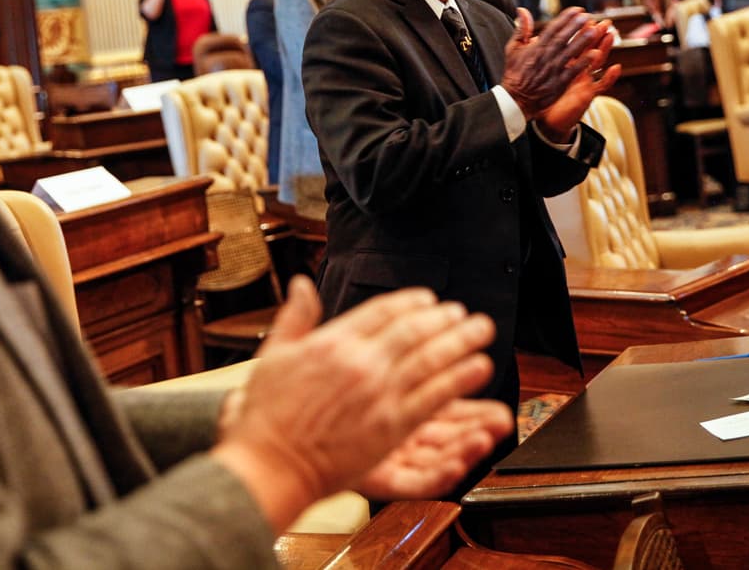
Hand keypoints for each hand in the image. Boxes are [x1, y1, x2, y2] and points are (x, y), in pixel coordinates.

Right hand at [213, 278, 498, 530]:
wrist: (271, 464)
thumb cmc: (267, 416)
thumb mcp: (273, 354)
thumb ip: (295, 317)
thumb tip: (303, 284)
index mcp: (332, 342)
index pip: (382, 311)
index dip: (410, 301)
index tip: (426, 299)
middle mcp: (360, 362)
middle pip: (413, 330)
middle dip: (443, 318)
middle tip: (463, 312)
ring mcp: (379, 394)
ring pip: (430, 359)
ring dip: (460, 342)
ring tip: (481, 331)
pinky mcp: (392, 426)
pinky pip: (434, 397)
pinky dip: (459, 380)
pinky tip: (478, 368)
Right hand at [502, 8, 605, 121]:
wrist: (516, 99)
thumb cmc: (515, 73)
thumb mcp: (513, 48)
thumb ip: (521, 29)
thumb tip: (523, 10)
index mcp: (535, 48)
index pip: (552, 29)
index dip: (565, 18)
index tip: (577, 10)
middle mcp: (545, 57)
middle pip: (562, 38)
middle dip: (576, 26)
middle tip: (588, 16)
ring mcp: (553, 70)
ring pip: (570, 53)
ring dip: (583, 41)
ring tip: (595, 31)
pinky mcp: (559, 84)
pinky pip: (573, 71)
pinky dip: (583, 63)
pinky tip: (595, 54)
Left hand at [536, 23, 621, 139]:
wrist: (538, 111)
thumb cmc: (539, 89)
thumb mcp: (536, 67)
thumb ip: (534, 48)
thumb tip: (534, 34)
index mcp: (565, 60)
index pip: (572, 41)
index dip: (577, 28)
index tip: (581, 14)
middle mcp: (577, 68)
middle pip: (589, 48)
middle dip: (596, 34)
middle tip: (604, 20)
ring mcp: (584, 80)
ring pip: (597, 63)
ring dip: (605, 49)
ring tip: (611, 36)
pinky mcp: (587, 94)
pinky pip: (601, 86)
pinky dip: (609, 78)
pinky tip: (616, 67)